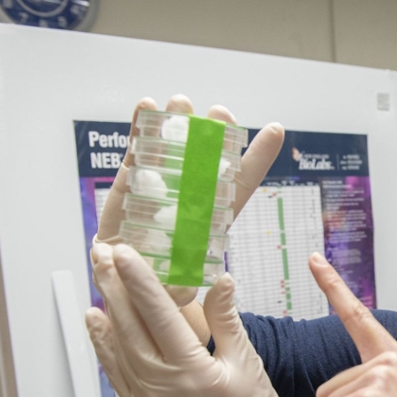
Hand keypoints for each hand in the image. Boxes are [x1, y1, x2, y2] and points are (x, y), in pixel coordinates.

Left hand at [85, 242, 311, 396]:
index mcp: (192, 370)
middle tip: (101, 252)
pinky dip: (102, 342)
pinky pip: (114, 369)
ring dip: (106, 306)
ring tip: (97, 273)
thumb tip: (219, 280)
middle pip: (130, 326)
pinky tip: (95, 316)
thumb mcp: (246, 358)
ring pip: (117, 344)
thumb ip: (226, 318)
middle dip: (115, 284)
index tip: (125, 253)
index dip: (140, 282)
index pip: (159, 316)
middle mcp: (162, 385)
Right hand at [93, 95, 283, 305]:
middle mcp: (187, 200)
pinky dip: (140, 130)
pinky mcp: (128, 187)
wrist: (121, 295)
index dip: (257, 159)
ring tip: (181, 102)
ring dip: (176, 124)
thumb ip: (200, 291)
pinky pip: (136, 154)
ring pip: (171, 150)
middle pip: (205, 160)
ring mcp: (158, 189)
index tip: (275, 130)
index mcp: (210, 222)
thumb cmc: (160, 293)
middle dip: (213, 134)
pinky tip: (146, 106)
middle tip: (218, 113)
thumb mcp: (185, 293)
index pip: (240, 185)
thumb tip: (222, 283)